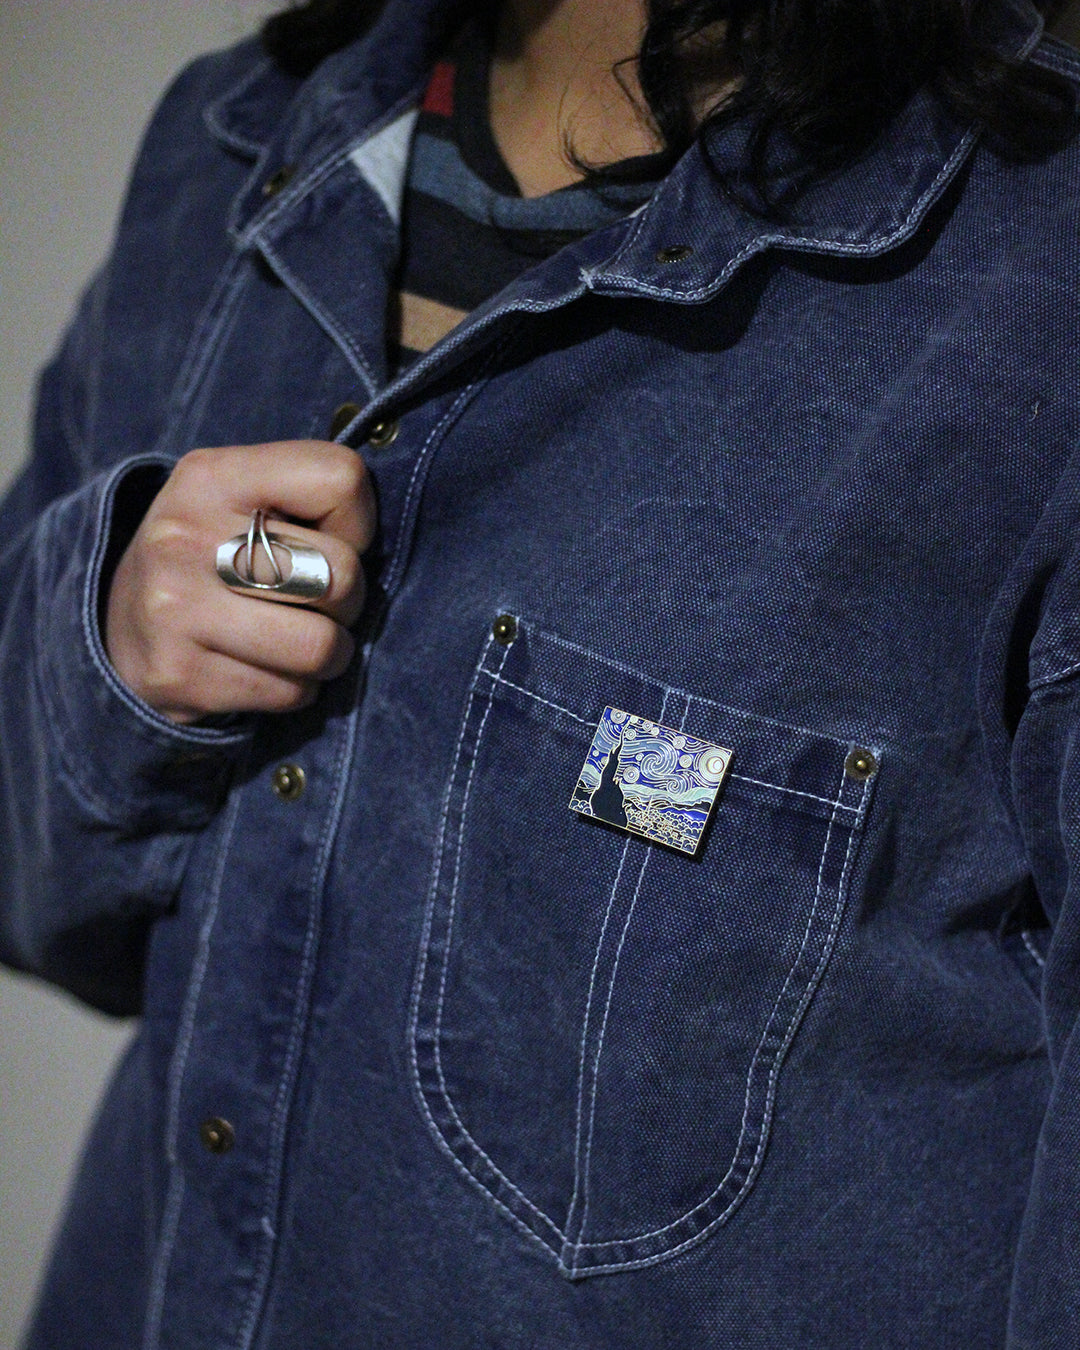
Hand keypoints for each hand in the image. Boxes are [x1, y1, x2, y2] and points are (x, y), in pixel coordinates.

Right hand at [105, 440, 374, 722]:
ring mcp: (175, 609)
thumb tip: (372, 547)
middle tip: (318, 604)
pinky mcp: (178, 675)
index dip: (358, 521)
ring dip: (329, 654)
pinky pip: (291, 693)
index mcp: (209, 476)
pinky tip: (262, 668)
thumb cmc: (214, 556)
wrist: (118, 627)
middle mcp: (184, 537)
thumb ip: (310, 499)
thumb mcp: (244, 499)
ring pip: (322, 646)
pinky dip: (294, 689)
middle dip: (348, 600)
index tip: (329, 540)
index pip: (340, 478)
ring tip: (298, 641)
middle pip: (341, 574)